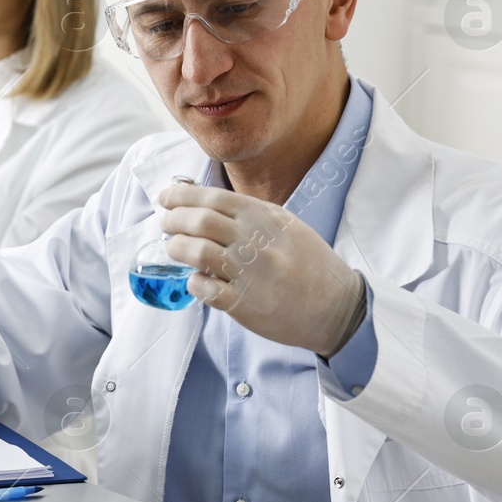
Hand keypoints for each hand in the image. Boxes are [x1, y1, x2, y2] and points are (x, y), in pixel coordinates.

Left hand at [157, 182, 366, 356]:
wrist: (336, 306)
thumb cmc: (307, 263)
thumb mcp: (285, 226)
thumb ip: (248, 213)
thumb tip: (201, 200)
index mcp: (266, 217)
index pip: (213, 197)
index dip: (181, 196)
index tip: (166, 198)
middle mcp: (257, 241)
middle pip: (199, 221)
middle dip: (173, 220)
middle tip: (166, 224)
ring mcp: (251, 274)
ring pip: (197, 252)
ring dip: (177, 248)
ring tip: (174, 249)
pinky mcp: (245, 304)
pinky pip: (205, 288)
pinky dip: (193, 281)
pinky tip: (196, 279)